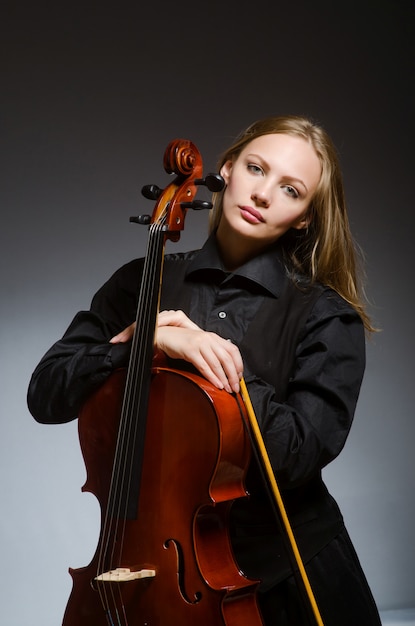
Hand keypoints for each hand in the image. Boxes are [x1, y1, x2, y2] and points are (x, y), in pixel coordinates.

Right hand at [110, 310, 242, 392]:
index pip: (233, 349)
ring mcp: (199, 343)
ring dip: (224, 378)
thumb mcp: (199, 344)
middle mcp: (208, 338)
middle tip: (235, 387)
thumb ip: (211, 352)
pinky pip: (204, 366)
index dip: (239, 364)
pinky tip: (216, 384)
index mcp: (213, 337)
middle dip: (234, 375)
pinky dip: (212, 376)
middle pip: (227, 358)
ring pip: (217, 363)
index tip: (239, 376)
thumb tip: (223, 367)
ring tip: (227, 388)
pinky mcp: (190, 350)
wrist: (162, 335)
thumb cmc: (180, 341)